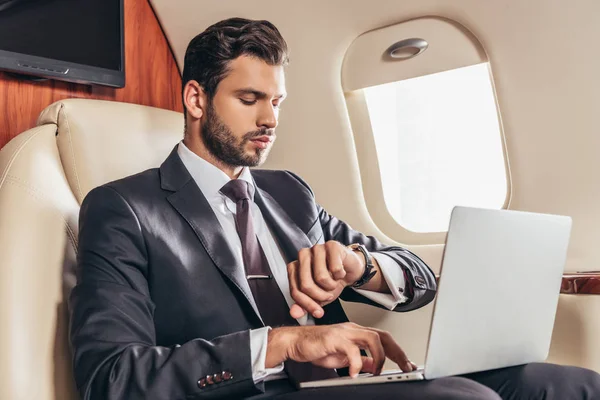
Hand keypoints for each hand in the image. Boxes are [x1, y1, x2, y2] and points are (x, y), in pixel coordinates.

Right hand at [265, 323, 417, 376]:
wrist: (295, 342)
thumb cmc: (316, 347)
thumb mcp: (343, 356)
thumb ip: (359, 359)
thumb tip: (374, 366)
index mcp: (356, 333)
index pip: (383, 339)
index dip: (397, 352)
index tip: (406, 365)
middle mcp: (353, 329)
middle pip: (383, 336)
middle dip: (397, 353)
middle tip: (405, 367)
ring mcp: (344, 332)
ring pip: (372, 338)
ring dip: (379, 357)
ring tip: (378, 371)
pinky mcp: (334, 338)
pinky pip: (352, 350)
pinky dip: (356, 364)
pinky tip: (353, 373)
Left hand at [287, 241, 365, 318]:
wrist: (349, 270)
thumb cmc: (331, 281)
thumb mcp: (317, 297)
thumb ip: (304, 305)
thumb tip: (294, 313)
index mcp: (295, 267)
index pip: (295, 290)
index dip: (307, 304)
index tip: (318, 313)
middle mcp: (303, 256)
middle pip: (305, 284)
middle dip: (319, 296)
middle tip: (328, 296)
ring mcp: (316, 248)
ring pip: (320, 277)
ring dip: (331, 286)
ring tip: (334, 283)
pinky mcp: (331, 245)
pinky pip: (335, 268)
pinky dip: (340, 275)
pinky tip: (341, 272)